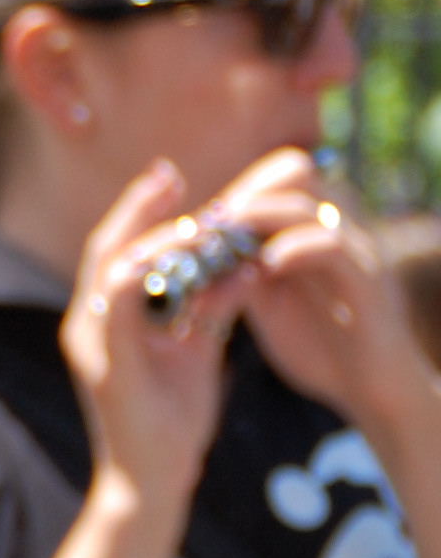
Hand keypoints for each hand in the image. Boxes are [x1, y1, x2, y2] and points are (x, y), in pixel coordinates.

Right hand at [62, 159, 241, 509]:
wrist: (152, 481)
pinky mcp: (103, 361)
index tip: (172, 180)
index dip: (140, 214)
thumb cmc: (171, 424)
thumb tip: (243, 267)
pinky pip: (117, 301)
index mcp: (105, 322)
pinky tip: (177, 251)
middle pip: (104, 247)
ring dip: (146, 233)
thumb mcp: (198, 352)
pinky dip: (144, 270)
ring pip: (109, 266)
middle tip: (169, 173)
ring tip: (184, 208)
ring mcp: (89, 343)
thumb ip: (211, 309)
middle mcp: (86, 326)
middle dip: (137, 207)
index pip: (116, 253)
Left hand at [216, 150, 433, 432]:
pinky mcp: (366, 280)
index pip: (276, 177)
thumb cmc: (316, 339)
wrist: (369, 384)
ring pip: (307, 202)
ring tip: (221, 242)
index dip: (232, 191)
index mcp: (314, 224)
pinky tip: (265, 266)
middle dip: (241, 195)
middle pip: (291, 172)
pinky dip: (294, 248)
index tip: (191, 221)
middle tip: (201, 228)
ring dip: (257, 216)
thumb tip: (189, 245)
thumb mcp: (267, 296)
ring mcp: (355, 247)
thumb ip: (237, 264)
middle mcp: (338, 225)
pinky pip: (332, 245)